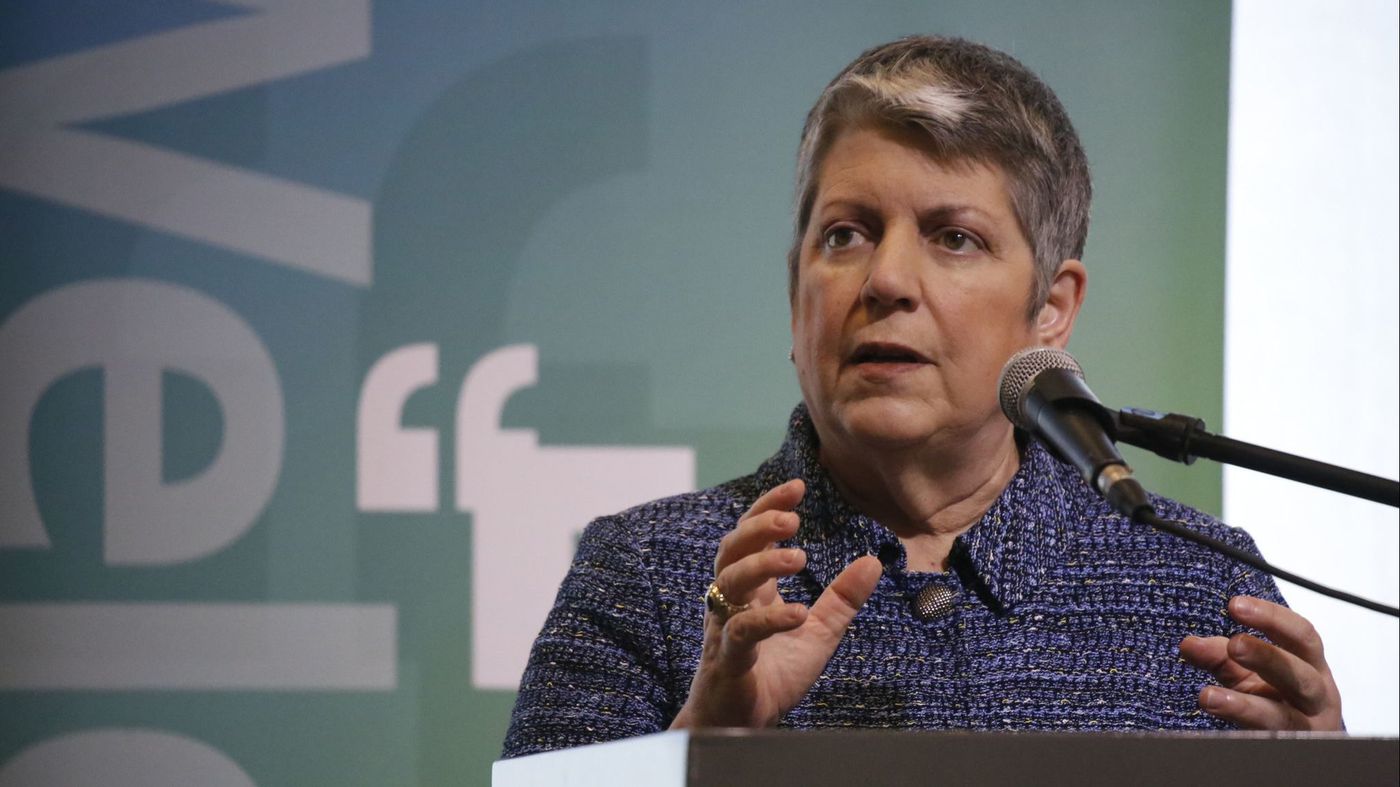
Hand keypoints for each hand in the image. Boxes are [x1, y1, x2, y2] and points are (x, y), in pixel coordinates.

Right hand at [670, 479, 881, 728]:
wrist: (740, 727)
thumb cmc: (772, 676)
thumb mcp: (818, 633)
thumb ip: (842, 599)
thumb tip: (873, 561)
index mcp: (750, 590)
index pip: (751, 536)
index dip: (768, 509)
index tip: (797, 487)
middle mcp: (731, 602)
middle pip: (732, 549)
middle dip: (760, 528)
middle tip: (793, 520)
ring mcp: (725, 629)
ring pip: (730, 583)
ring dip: (763, 565)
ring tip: (799, 557)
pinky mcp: (729, 660)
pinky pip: (743, 632)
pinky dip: (770, 619)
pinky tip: (798, 613)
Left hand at [1179, 596, 1342, 730]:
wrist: (1291, 746)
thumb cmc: (1272, 699)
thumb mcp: (1246, 672)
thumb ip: (1220, 655)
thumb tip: (1188, 644)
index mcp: (1312, 666)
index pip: (1301, 636)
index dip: (1272, 618)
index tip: (1235, 605)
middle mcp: (1317, 698)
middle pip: (1299, 675)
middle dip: (1267, 657)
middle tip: (1234, 644)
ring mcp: (1305, 730)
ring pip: (1282, 718)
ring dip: (1244, 706)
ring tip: (1208, 697)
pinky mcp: (1287, 750)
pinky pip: (1265, 742)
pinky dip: (1239, 731)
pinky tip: (1216, 721)